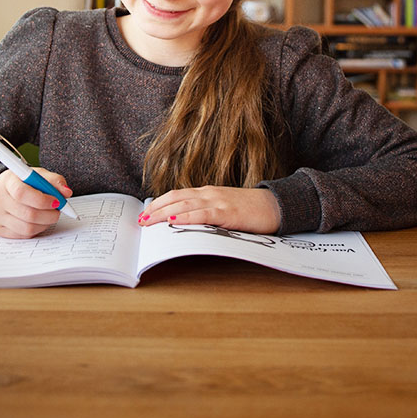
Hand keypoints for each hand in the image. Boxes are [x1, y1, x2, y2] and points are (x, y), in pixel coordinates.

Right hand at [0, 168, 72, 238]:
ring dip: (45, 224)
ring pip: (27, 228)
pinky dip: (36, 230)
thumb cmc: (22, 182)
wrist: (2, 190)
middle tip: (58, 211)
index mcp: (7, 182)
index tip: (57, 201)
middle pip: (27, 214)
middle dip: (49, 215)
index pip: (22, 193)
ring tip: (49, 215)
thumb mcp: (37, 175)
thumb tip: (66, 192)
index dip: (43, 200)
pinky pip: (23, 235)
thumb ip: (53, 181)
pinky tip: (39, 221)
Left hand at [138, 186, 281, 234]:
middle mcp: (209, 194)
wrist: (276, 205)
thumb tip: (184, 224)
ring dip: (164, 214)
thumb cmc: (250, 210)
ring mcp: (218, 201)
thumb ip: (206, 213)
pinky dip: (186, 217)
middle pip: (175, 199)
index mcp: (206, 193)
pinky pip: (203, 214)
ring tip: (149, 221)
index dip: (158, 204)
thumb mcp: (223, 208)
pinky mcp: (227, 212)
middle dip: (155, 209)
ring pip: (184, 205)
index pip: (176, 195)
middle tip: (140, 220)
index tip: (145, 213)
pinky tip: (174, 222)